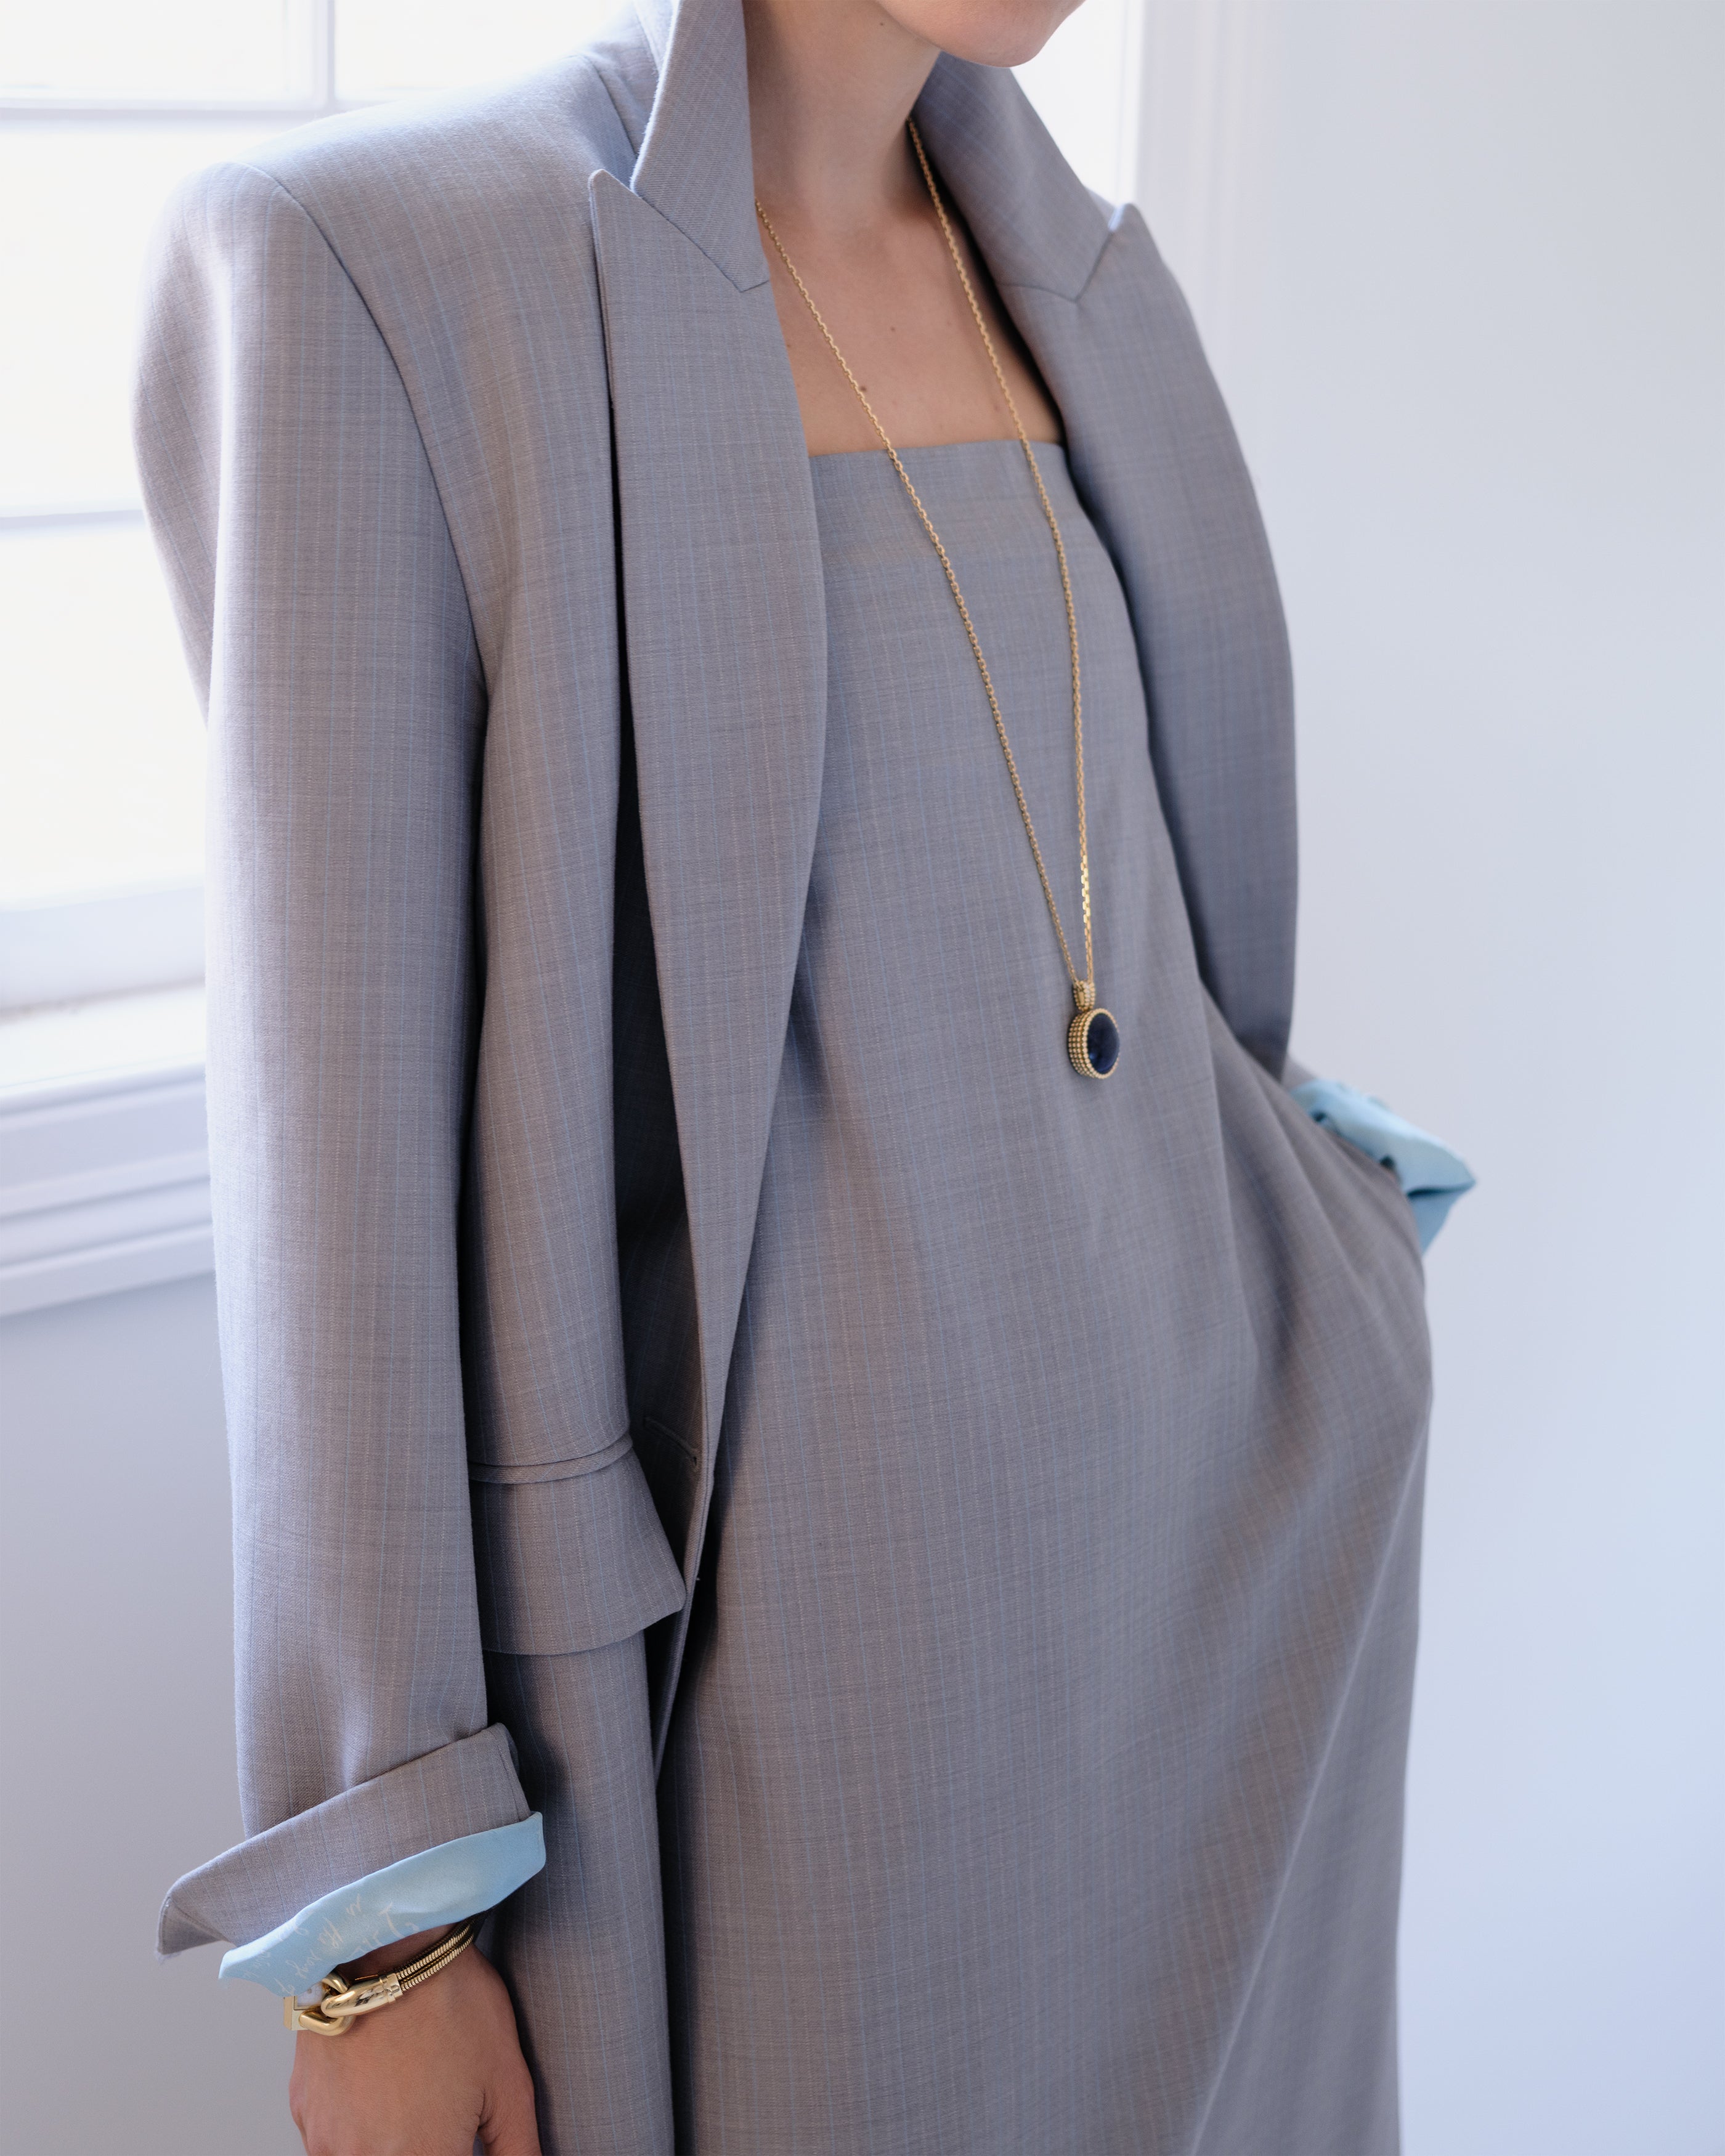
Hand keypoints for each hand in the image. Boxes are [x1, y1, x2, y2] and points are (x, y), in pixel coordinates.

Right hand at [288, 1928, 540, 2155]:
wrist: (387, 1942)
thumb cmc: (452, 2002)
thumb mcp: (507, 2077)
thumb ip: (517, 2147)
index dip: (460, 2152)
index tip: (464, 2140)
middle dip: (427, 2146)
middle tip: (440, 2110)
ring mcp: (327, 2139)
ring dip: (390, 2142)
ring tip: (411, 2094)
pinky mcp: (303, 2112)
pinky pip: (332, 2141)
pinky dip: (356, 2127)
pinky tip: (378, 2084)